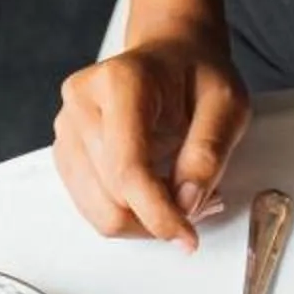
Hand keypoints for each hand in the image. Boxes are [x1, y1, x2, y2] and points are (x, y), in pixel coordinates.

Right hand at [53, 26, 249, 246]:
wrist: (170, 56)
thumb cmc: (197, 76)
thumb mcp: (227, 105)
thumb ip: (209, 152)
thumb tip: (186, 203)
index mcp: (120, 82)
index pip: (128, 169)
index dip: (159, 214)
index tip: (188, 237)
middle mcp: (82, 102)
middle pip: (113, 200)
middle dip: (158, 216)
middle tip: (196, 201)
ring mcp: (67, 128)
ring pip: (101, 214)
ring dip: (144, 220)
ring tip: (176, 194)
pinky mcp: (66, 152)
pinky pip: (94, 210)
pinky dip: (129, 214)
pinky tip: (153, 192)